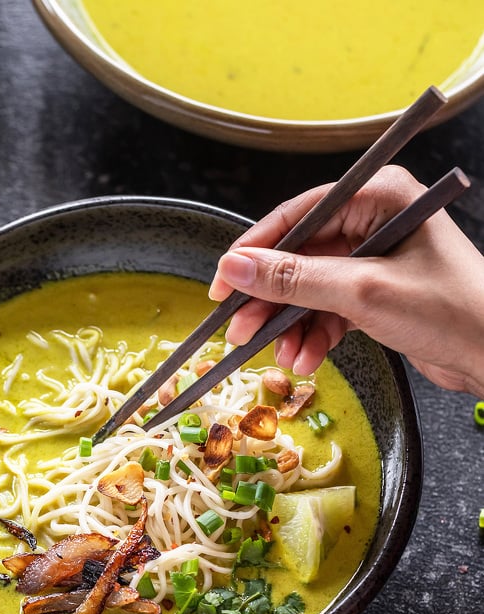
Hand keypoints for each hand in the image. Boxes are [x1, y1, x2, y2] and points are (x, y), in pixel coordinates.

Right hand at [209, 165, 483, 397]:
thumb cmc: (449, 310)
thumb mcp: (362, 292)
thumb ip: (295, 279)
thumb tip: (237, 267)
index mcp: (378, 196)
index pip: (298, 215)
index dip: (254, 251)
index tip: (222, 284)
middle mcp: (374, 220)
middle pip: (300, 256)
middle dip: (271, 299)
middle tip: (239, 331)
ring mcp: (375, 258)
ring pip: (310, 289)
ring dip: (291, 325)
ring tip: (282, 357)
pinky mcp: (377, 292)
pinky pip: (329, 309)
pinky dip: (315, 336)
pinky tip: (307, 360)